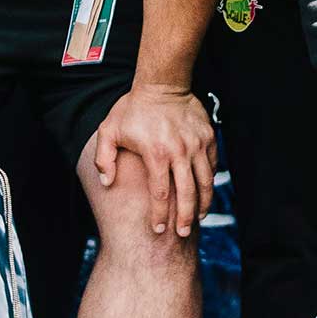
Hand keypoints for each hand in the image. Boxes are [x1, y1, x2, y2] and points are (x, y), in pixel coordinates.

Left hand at [90, 83, 216, 236]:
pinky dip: (210, 181)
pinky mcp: (209, 138)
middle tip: (182, 234)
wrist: (163, 83)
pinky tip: (204, 192)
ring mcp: (197, 145)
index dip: (160, 215)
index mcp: (156, 154)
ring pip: (206, 182)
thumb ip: (104, 159)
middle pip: (187, 193)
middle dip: (185, 218)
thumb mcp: (108, 131)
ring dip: (203, 203)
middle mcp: (180, 152)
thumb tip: (108, 184)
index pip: (160, 193)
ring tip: (198, 218)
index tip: (159, 229)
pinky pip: (213, 165)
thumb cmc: (132, 109)